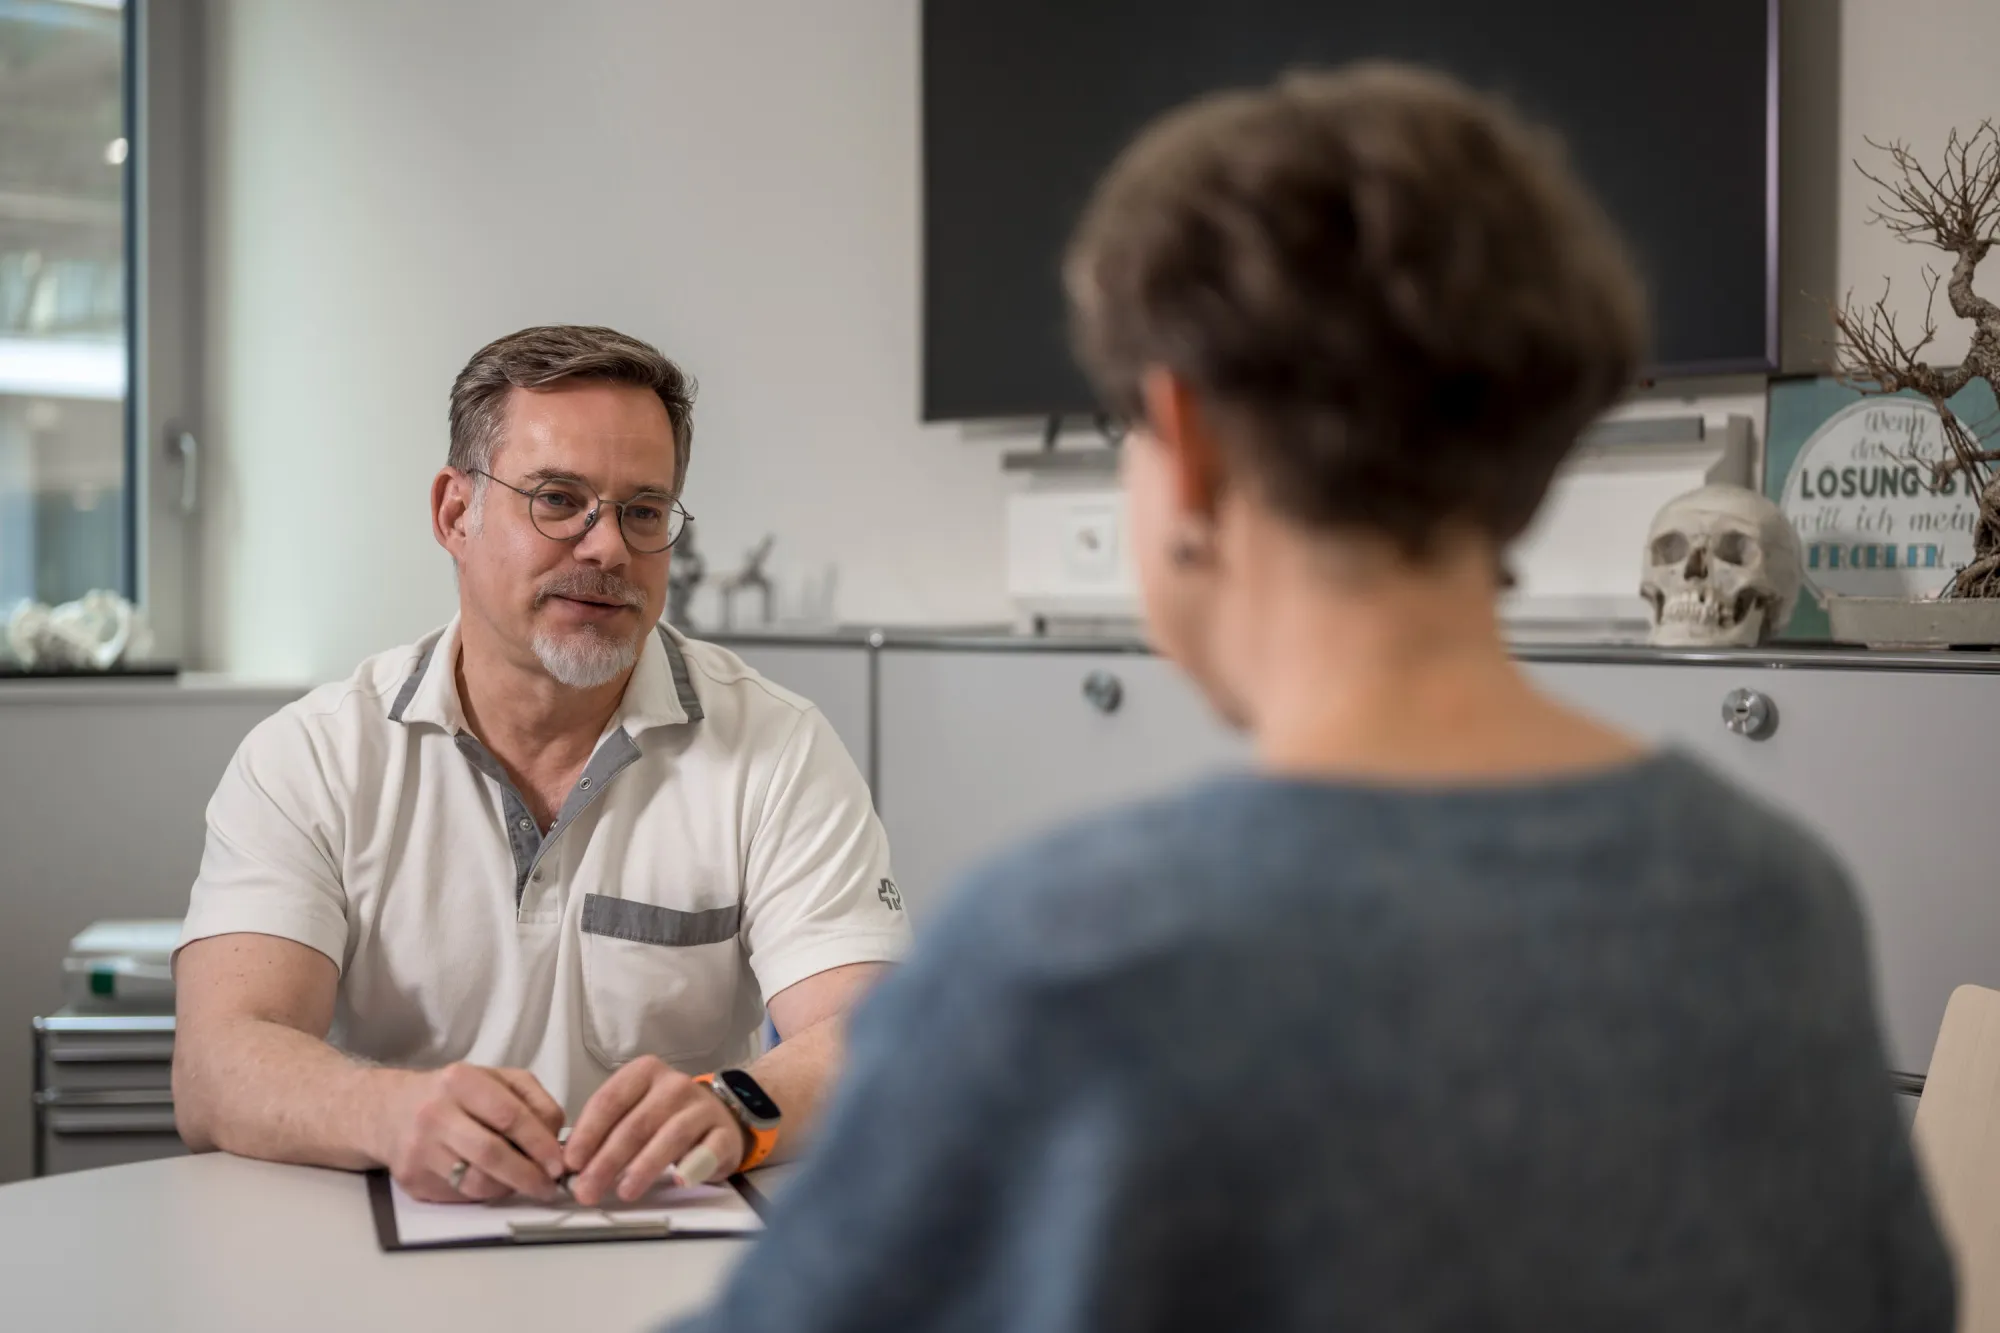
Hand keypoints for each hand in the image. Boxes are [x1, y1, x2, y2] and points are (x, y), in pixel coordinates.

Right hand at [373, 1063, 566, 1202]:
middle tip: (549, 1186)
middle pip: (491, 1153)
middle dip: (528, 1175)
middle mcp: (435, 1114)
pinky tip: (492, 1183)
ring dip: (508, 1187)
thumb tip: (556, 1137)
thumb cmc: (453, 1095)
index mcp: (461, 1081)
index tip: (560, 1163)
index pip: (509, 1115)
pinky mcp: (412, 1180)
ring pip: (475, 1182)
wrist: (388, 1110)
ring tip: (523, 1183)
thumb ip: (532, 1100)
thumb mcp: (495, 1079)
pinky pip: (459, 1195)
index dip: (539, 1143)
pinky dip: (484, 1193)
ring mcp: (420, 1150)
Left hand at [563, 1056, 747, 1205]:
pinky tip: (680, 1180)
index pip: (609, 1101)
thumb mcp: (631, 1112)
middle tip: (587, 1190)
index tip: (571, 1163)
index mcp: (644, 1073)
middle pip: (636, 1124)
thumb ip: (604, 1133)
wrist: (718, 1117)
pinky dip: (694, 1165)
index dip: (588, 1133)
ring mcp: (702, 1108)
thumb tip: (572, 1167)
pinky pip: (710, 1149)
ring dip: (644, 1166)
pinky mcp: (725, 1134)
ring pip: (671, 1136)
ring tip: (624, 1192)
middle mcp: (674, 1085)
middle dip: (607, 1160)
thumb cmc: (664, 1117)